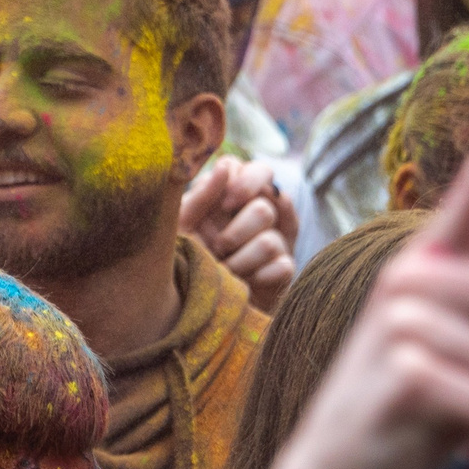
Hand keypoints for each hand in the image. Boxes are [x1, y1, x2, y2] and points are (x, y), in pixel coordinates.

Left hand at [180, 157, 296, 312]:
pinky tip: (241, 282)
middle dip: (235, 232)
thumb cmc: (186, 253)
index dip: (246, 183)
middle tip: (217, 246)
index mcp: (238, 195)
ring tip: (224, 268)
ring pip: (269, 241)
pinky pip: (281, 267)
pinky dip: (255, 277)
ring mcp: (278, 240)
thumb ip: (202, 194)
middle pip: (265, 208)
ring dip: (239, 260)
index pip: (260, 170)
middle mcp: (263, 212)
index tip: (225, 204)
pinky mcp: (285, 269)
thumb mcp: (183, 223)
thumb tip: (225, 167)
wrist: (189, 301)